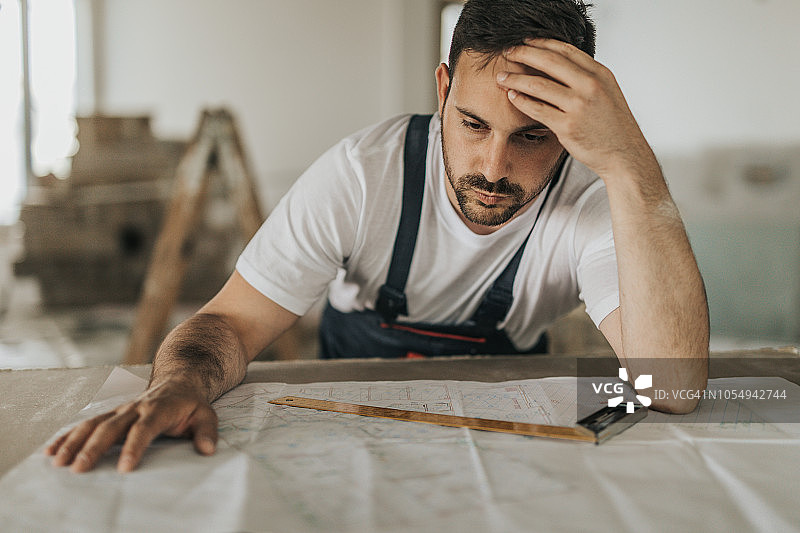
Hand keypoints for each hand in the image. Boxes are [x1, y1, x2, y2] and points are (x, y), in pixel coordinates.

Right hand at [45, 378, 217, 472]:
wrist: (179, 380)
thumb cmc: (191, 403)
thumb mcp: (206, 414)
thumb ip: (206, 431)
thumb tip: (208, 449)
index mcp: (158, 409)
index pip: (144, 429)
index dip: (133, 448)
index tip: (124, 468)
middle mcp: (134, 408)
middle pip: (110, 428)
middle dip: (93, 448)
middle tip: (78, 469)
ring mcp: (120, 410)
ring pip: (93, 424)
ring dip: (74, 442)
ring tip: (57, 462)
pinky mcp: (110, 414)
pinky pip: (86, 424)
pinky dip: (67, 436)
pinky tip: (51, 451)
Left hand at [496, 38, 658, 180]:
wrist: (624, 154)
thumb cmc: (613, 126)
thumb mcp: (606, 92)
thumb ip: (585, 78)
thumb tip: (558, 65)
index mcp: (600, 74)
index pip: (565, 50)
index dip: (541, 43)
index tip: (525, 41)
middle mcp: (590, 86)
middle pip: (549, 61)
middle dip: (523, 54)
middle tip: (507, 53)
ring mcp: (578, 106)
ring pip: (538, 85)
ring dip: (516, 79)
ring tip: (502, 77)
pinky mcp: (567, 126)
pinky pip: (537, 109)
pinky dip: (521, 101)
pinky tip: (512, 96)